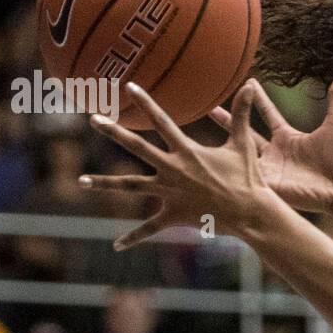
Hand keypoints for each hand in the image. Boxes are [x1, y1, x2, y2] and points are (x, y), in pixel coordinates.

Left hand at [81, 83, 270, 247]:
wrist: (250, 213)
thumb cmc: (248, 179)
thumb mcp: (243, 144)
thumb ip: (241, 114)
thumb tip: (251, 86)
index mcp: (187, 151)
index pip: (162, 121)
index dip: (145, 102)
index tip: (128, 87)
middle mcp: (172, 169)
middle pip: (136, 147)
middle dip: (114, 131)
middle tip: (93, 119)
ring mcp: (169, 193)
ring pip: (130, 186)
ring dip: (104, 183)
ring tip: (81, 181)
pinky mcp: (173, 215)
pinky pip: (149, 228)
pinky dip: (133, 237)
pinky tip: (116, 246)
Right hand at [206, 73, 332, 214]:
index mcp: (288, 137)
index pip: (268, 114)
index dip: (257, 100)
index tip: (247, 83)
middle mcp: (275, 153)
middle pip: (245, 133)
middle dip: (227, 120)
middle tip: (208, 107)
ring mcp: (269, 170)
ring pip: (238, 155)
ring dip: (220, 146)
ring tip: (200, 136)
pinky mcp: (267, 186)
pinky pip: (243, 177)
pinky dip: (227, 172)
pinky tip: (207, 166)